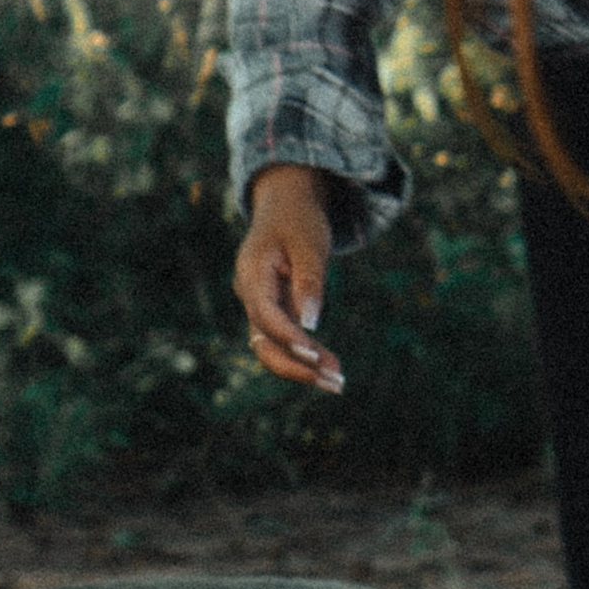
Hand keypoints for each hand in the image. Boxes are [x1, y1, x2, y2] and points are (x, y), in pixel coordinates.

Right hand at [233, 165, 344, 393]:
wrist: (286, 206)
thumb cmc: (298, 220)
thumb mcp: (309, 244)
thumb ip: (309, 282)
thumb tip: (311, 323)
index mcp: (252, 274)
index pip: (265, 315)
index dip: (288, 338)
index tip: (314, 357)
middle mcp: (250, 294)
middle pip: (263, 342)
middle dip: (296, 366)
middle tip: (335, 382)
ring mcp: (260, 306)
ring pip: (273, 348)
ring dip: (303, 368)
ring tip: (338, 382)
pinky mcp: (274, 312)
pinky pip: (285, 340)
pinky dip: (306, 355)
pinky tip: (332, 369)